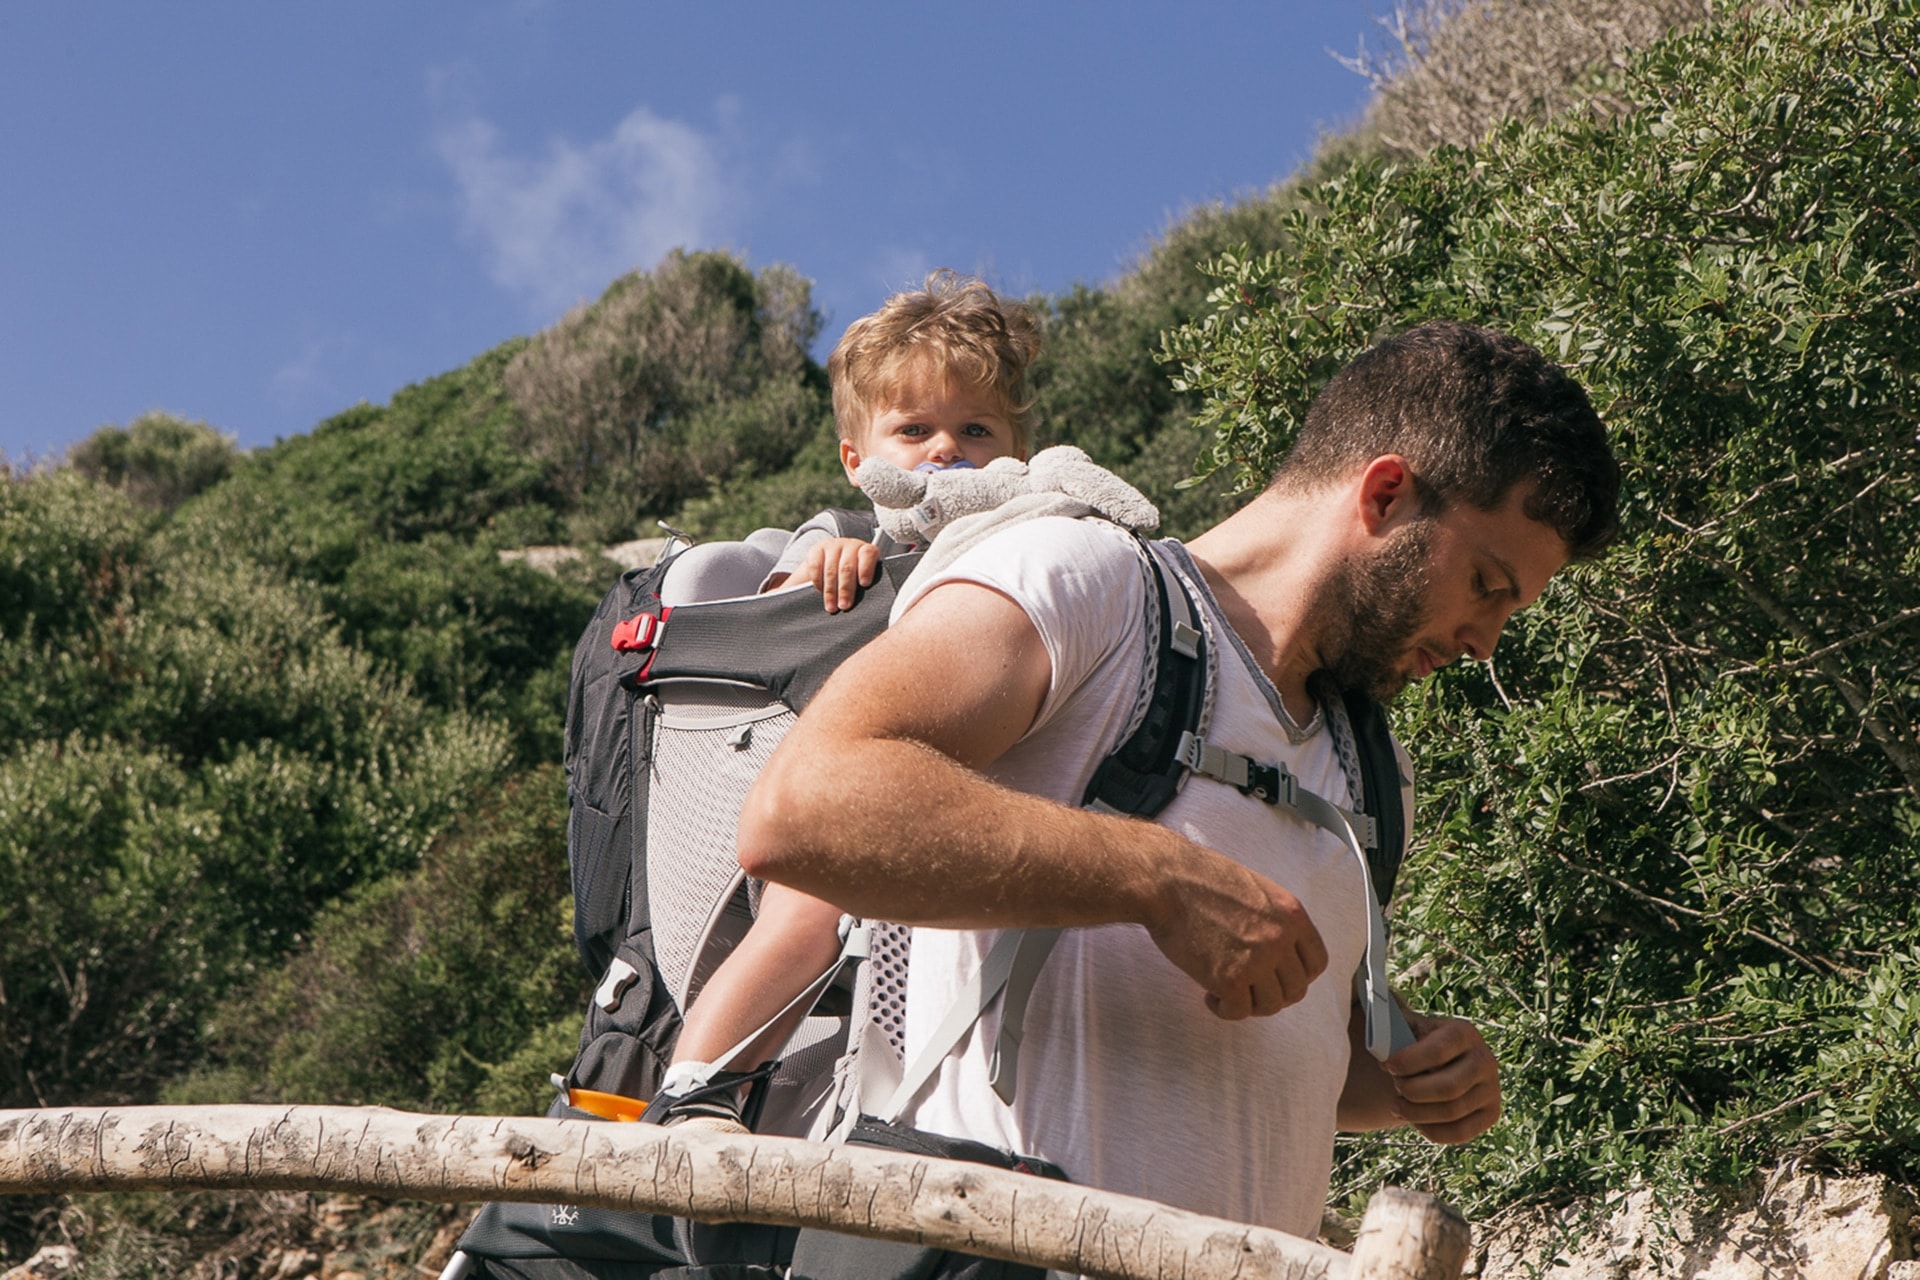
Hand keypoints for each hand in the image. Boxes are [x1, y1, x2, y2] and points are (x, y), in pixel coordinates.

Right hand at [795, 537, 880, 612]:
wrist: (831, 562)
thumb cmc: (853, 574)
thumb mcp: (862, 577)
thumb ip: (865, 585)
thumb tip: (868, 604)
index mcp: (866, 551)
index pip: (868, 554)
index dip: (866, 569)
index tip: (864, 584)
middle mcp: (850, 546)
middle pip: (847, 567)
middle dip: (845, 589)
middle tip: (844, 605)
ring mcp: (833, 546)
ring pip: (831, 570)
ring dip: (830, 591)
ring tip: (832, 606)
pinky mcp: (816, 550)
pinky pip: (816, 566)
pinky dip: (818, 582)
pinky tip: (820, 592)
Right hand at [1144, 850, 1327, 1019]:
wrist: (1167, 881)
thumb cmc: (1201, 879)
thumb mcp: (1255, 890)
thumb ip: (1274, 920)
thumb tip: (1278, 953)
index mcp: (1292, 914)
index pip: (1316, 962)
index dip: (1298, 976)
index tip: (1276, 977)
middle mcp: (1281, 939)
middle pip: (1296, 989)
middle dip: (1273, 994)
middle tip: (1249, 989)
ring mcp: (1257, 960)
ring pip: (1271, 1005)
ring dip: (1250, 1004)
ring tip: (1227, 992)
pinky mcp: (1229, 979)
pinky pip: (1239, 1012)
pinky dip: (1225, 1010)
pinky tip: (1210, 996)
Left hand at [1381, 1012, 1501, 1142]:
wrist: (1438, 1061)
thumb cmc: (1415, 1044)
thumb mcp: (1406, 1031)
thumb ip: (1392, 1036)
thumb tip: (1381, 1051)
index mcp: (1464, 1032)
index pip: (1438, 1051)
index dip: (1408, 1062)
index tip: (1387, 1066)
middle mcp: (1485, 1060)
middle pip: (1448, 1087)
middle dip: (1412, 1091)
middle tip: (1395, 1087)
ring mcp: (1492, 1089)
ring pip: (1452, 1112)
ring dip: (1417, 1112)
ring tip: (1397, 1105)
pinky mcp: (1490, 1113)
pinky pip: (1460, 1133)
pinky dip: (1432, 1130)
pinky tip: (1415, 1121)